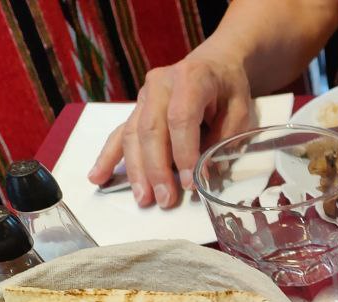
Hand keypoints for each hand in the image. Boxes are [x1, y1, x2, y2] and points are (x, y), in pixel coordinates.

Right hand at [88, 52, 253, 207]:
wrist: (214, 63)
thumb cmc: (229, 89)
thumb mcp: (240, 110)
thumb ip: (224, 138)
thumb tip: (204, 173)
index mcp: (190, 78)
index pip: (181, 118)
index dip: (184, 153)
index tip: (189, 184)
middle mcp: (160, 84)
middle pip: (151, 129)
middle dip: (156, 169)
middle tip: (164, 200)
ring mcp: (144, 97)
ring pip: (133, 134)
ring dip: (136, 170)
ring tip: (143, 199)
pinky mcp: (137, 109)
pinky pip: (119, 134)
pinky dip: (108, 157)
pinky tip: (97, 177)